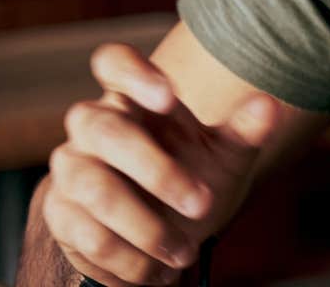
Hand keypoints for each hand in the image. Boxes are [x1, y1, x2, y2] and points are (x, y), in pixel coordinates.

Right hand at [40, 43, 279, 285]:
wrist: (160, 235)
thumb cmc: (193, 178)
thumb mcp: (224, 156)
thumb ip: (245, 130)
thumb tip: (269, 106)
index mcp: (134, 100)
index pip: (113, 62)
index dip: (133, 73)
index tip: (169, 97)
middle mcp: (94, 127)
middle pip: (106, 130)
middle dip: (157, 171)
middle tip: (203, 205)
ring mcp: (72, 168)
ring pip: (94, 187)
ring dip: (146, 227)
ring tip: (186, 253)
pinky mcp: (60, 212)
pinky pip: (86, 233)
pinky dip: (128, 257)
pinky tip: (157, 269)